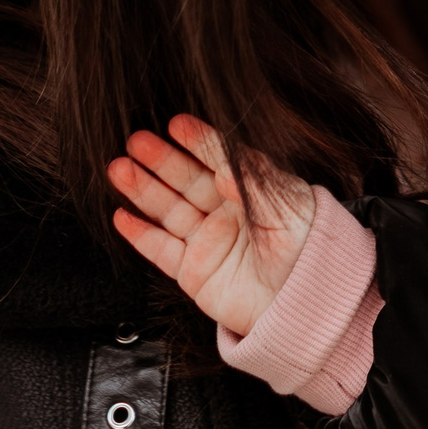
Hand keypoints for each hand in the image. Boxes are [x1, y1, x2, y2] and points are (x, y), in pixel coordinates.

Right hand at [107, 113, 313, 337]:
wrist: (305, 304)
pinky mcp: (194, 272)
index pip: (220, 160)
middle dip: (161, 160)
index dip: (199, 142)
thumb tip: (225, 166)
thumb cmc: (309, 253)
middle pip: (187, 181)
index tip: (177, 124)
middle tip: (136, 140)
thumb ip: (254, 187)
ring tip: (119, 169)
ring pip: (169, 210)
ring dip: (142, 190)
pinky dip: (141, 234)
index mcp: (253, 193)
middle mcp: (227, 213)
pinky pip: (162, 250)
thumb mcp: (287, 211)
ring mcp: (209, 242)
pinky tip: (122, 216)